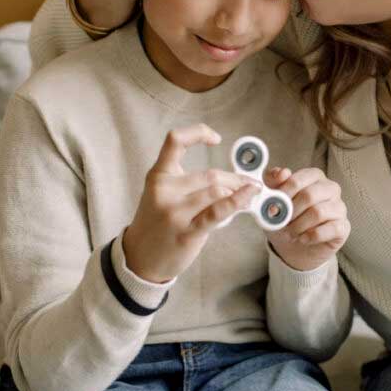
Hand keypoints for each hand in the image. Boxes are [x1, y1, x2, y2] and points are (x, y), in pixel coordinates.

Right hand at [122, 124, 256, 282]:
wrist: (140, 258)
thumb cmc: (157, 223)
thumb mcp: (163, 194)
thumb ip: (189, 183)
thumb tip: (232, 179)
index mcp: (158, 175)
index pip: (175, 140)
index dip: (198, 132)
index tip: (216, 138)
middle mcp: (164, 190)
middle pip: (210, 174)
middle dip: (236, 178)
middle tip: (250, 183)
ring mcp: (174, 212)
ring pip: (217, 191)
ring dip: (239, 191)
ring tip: (251, 193)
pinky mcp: (187, 232)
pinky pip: (218, 212)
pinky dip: (238, 202)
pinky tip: (249, 197)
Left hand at [264, 167, 350, 271]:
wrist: (293, 246)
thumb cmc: (285, 218)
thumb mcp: (273, 199)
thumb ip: (273, 181)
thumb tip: (282, 173)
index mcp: (313, 176)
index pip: (298, 180)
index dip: (283, 195)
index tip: (272, 207)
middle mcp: (330, 188)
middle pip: (309, 195)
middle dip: (290, 212)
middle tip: (281, 222)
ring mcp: (339, 207)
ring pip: (318, 213)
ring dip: (299, 226)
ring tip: (290, 233)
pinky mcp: (343, 227)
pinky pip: (331, 229)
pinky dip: (312, 236)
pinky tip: (303, 239)